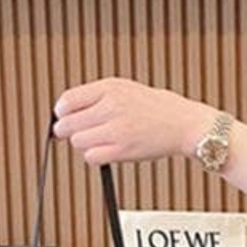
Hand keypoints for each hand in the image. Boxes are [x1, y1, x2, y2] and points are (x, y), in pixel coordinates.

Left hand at [53, 77, 216, 165]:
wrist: (184, 124)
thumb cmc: (157, 108)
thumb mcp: (125, 89)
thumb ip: (97, 96)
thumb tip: (66, 111)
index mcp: (109, 88)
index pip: (67, 100)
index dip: (62, 113)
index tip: (65, 118)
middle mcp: (111, 107)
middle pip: (68, 124)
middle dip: (68, 131)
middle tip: (77, 134)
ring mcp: (117, 129)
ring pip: (78, 142)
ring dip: (84, 145)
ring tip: (100, 142)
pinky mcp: (123, 150)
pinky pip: (92, 157)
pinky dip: (94, 157)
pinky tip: (107, 152)